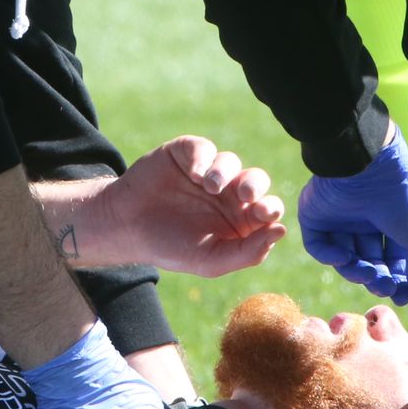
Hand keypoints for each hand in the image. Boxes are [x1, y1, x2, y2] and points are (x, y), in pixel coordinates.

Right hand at [93, 136, 285, 276]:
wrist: (126, 226)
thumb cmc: (169, 247)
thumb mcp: (210, 260)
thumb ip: (247, 252)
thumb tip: (282, 231)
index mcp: (238, 220)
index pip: (267, 209)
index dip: (270, 208)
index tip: (263, 214)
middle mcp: (227, 194)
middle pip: (255, 181)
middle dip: (255, 185)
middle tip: (244, 196)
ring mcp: (207, 171)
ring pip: (231, 162)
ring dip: (225, 172)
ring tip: (209, 186)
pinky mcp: (187, 153)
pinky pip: (204, 148)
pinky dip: (204, 158)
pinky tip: (195, 175)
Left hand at [297, 129, 407, 304]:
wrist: (367, 164)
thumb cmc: (399, 196)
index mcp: (389, 221)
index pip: (392, 259)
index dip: (397, 280)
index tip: (402, 297)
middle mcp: (363, 221)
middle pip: (368, 262)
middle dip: (377, 278)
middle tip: (383, 286)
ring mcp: (338, 219)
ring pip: (344, 258)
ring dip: (355, 271)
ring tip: (367, 273)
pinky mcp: (314, 215)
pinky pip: (318, 245)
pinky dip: (328, 256)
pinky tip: (343, 257)